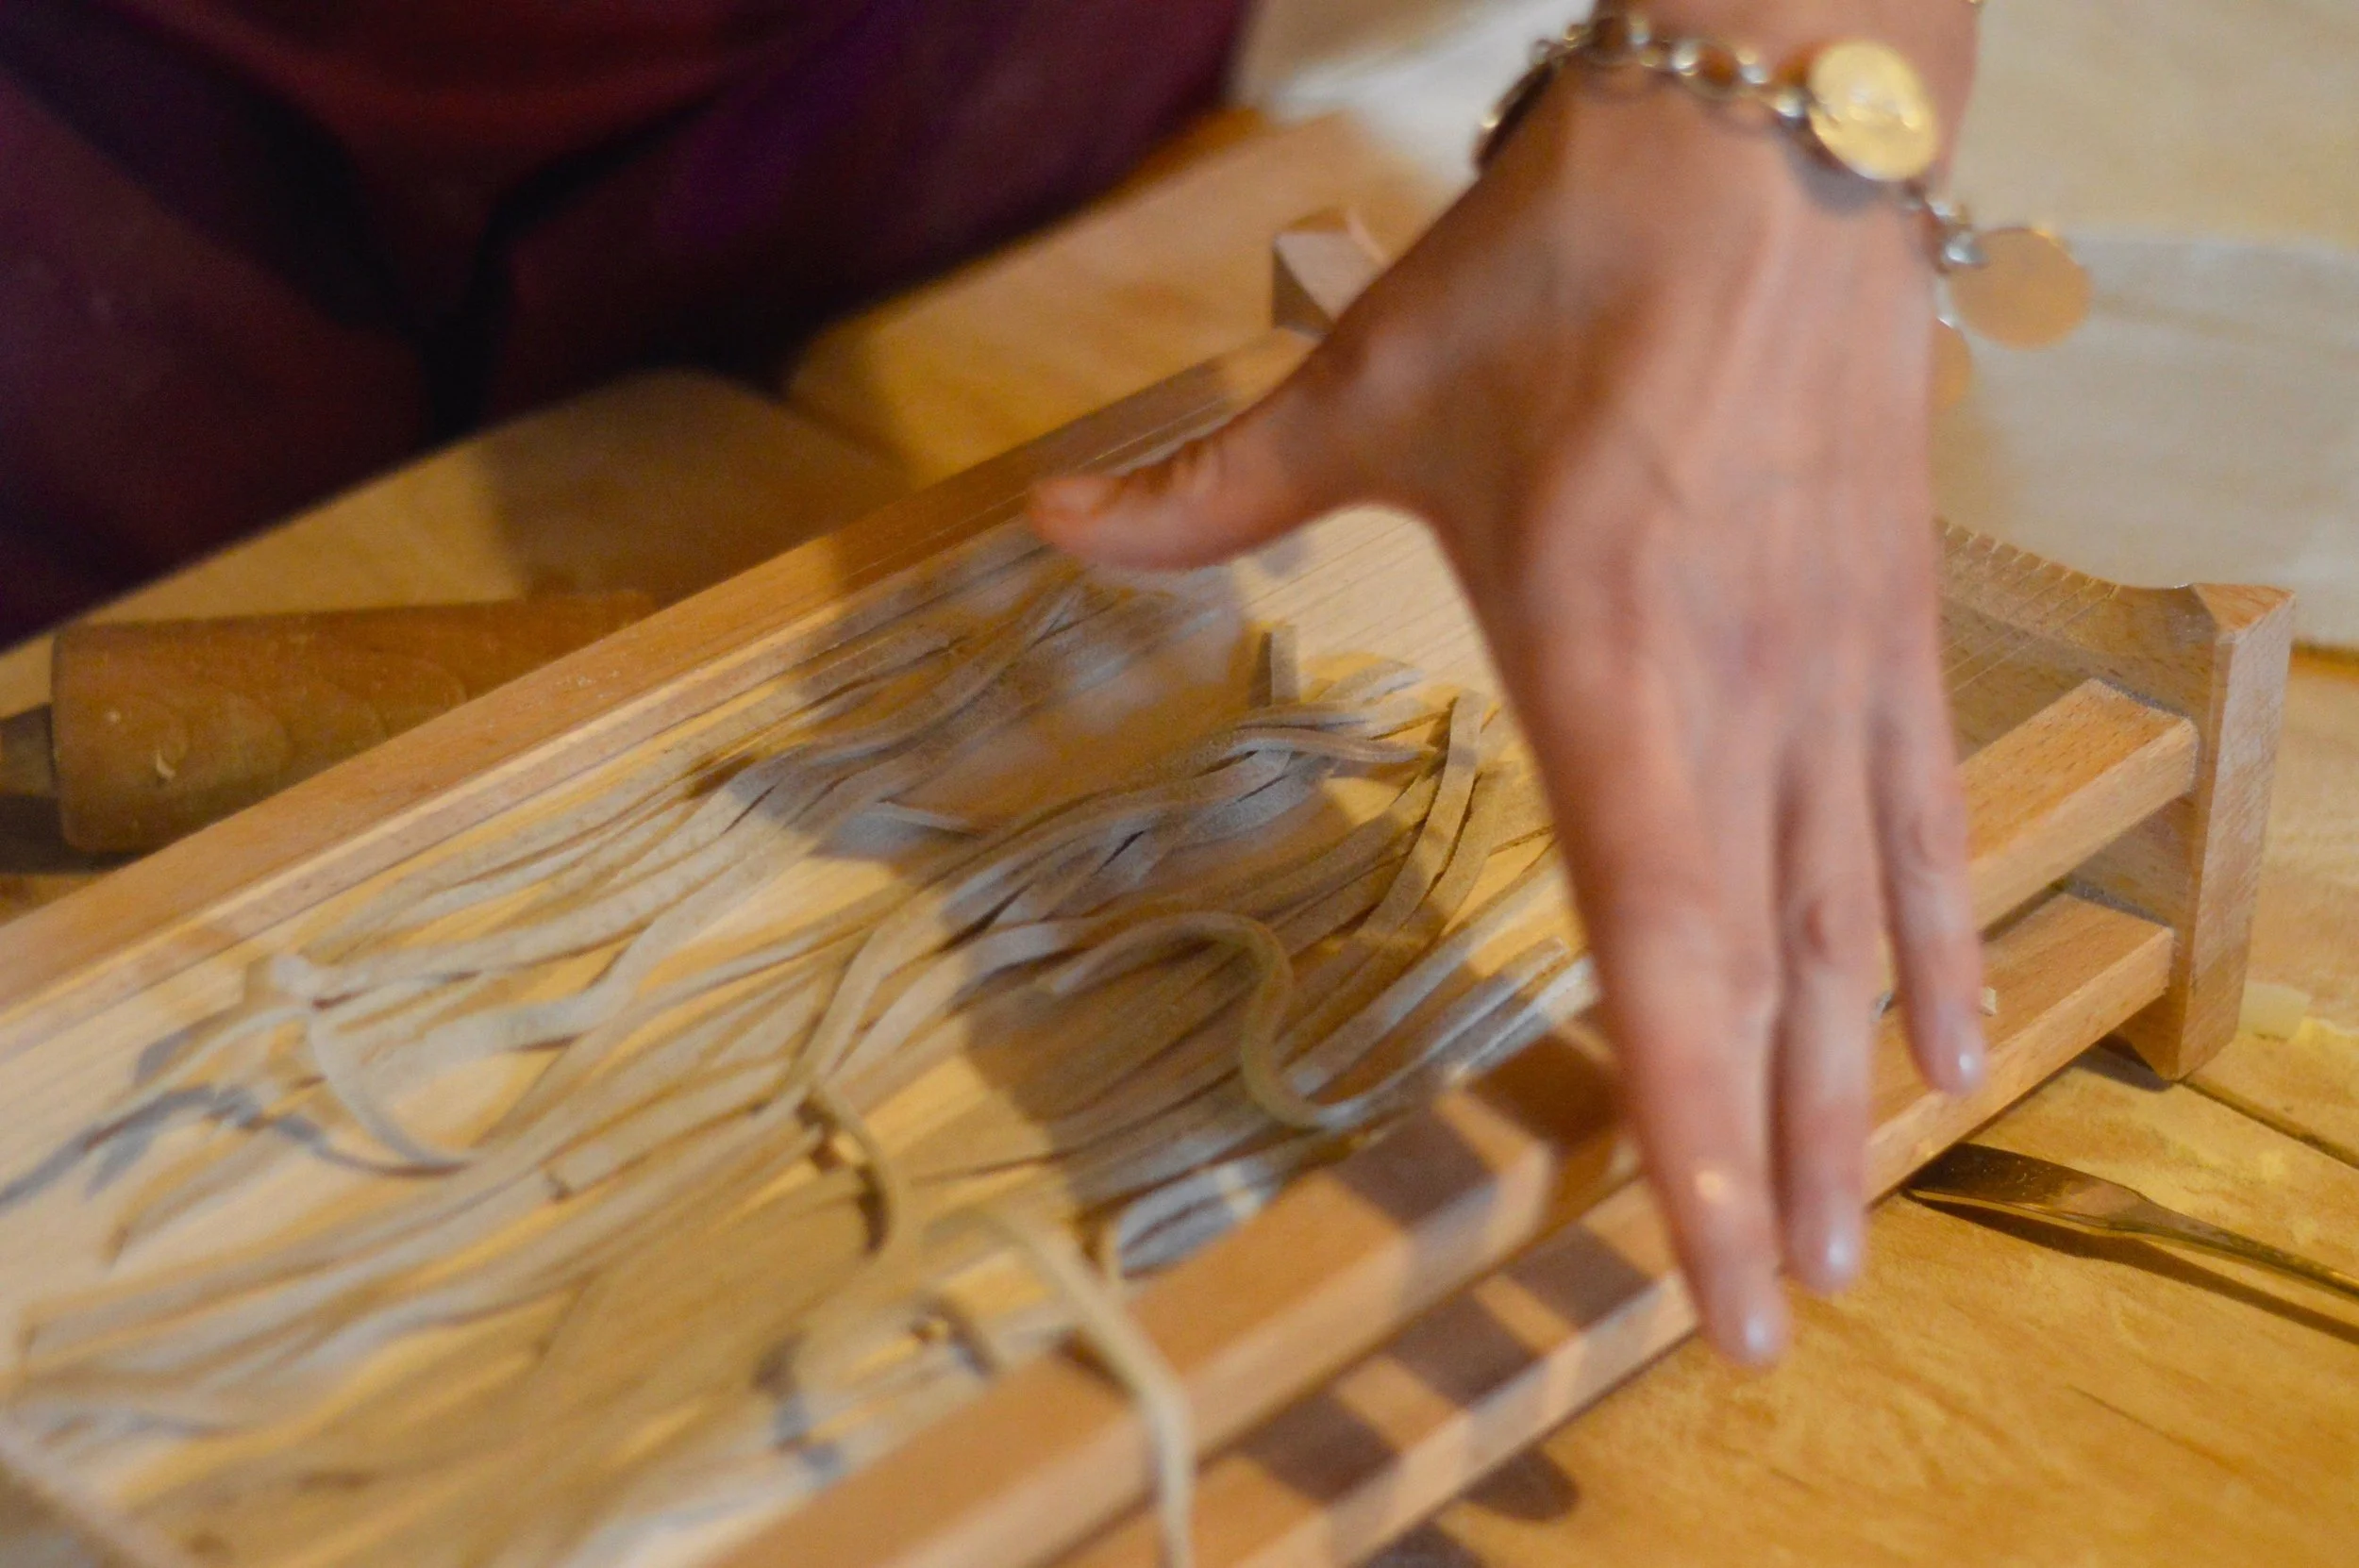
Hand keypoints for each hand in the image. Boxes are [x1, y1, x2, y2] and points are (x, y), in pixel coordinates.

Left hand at [1032, 0, 1985, 1361]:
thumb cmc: (1570, 263)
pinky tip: (1953, 1039)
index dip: (1679, 1111)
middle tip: (1773, 1317)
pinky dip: (1940, 935)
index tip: (1697, 1261)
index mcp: (1605, 660)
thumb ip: (1210, 491)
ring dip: (1857, 1090)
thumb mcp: (1367, 382)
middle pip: (1771, 975)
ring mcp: (1836, 667)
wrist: (1771, 136)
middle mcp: (1740, 696)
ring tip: (1851, 1231)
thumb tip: (1055, 521)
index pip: (1656, 934)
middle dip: (1770, 1162)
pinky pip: (1926, 815)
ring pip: (1861, 923)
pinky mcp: (1896, 624)